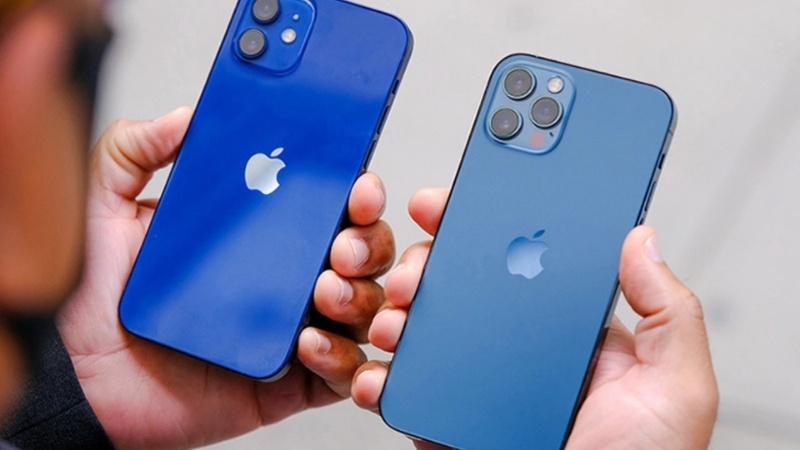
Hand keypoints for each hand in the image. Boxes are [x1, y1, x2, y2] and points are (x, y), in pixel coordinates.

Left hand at [56, 108, 394, 448]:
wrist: (83, 382)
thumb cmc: (97, 304)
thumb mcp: (103, 214)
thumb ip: (130, 152)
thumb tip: (184, 117)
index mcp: (259, 234)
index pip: (327, 204)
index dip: (355, 192)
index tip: (355, 186)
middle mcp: (285, 278)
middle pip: (362, 253)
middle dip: (369, 244)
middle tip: (341, 245)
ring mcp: (292, 329)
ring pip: (362, 308)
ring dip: (359, 297)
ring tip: (325, 292)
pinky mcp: (289, 381)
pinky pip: (340, 372)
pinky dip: (340, 358)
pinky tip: (309, 343)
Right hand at [352, 188, 718, 449]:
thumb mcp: (675, 388)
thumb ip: (667, 312)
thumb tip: (639, 237)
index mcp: (565, 332)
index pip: (520, 259)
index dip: (482, 223)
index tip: (449, 203)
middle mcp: (515, 350)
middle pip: (459, 285)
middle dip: (425, 265)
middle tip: (415, 269)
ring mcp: (475, 383)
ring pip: (422, 329)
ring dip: (393, 313)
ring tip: (393, 317)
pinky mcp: (444, 418)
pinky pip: (403, 386)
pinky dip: (377, 374)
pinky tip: (377, 369)